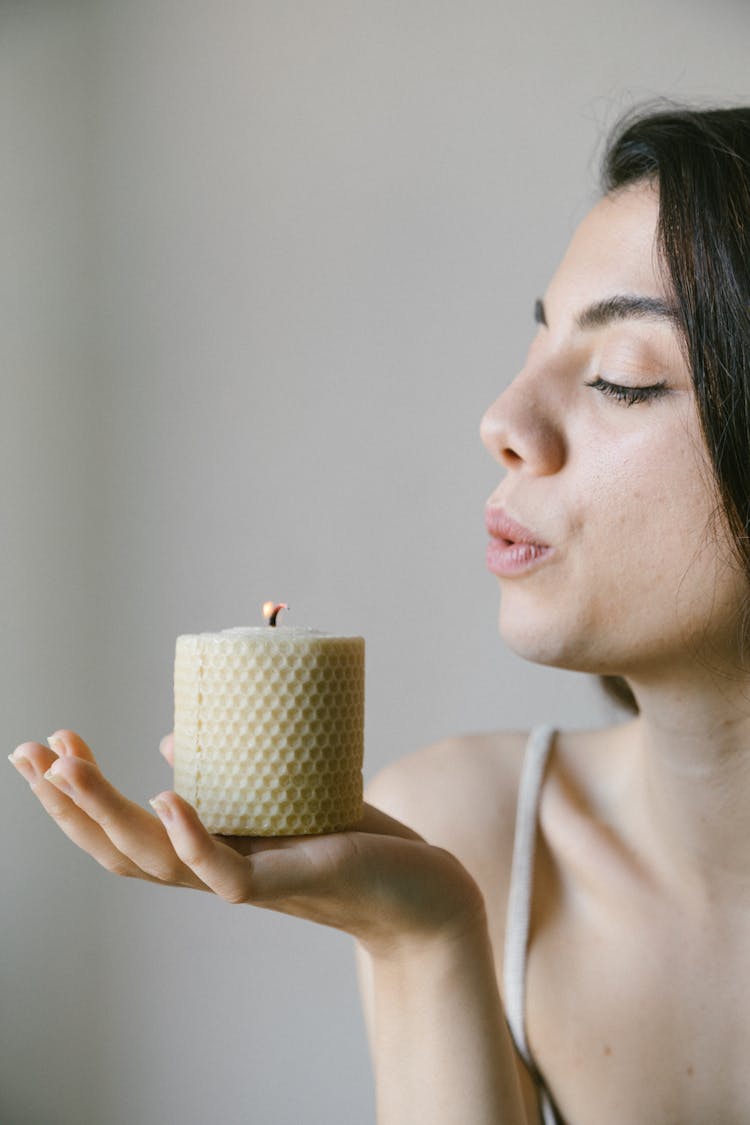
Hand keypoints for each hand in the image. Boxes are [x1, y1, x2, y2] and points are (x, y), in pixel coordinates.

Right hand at [9, 731, 485, 956]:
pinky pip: (225, 870)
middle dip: (67, 803)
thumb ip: (226, 777)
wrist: (419, 892)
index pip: (121, 832)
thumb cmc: (350, 842)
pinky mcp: (287, 880)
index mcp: (207, 849)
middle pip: (119, 848)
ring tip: (67, 765)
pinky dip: (192, 836)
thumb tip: (168, 737)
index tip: (42, 748)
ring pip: (156, 859)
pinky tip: (166, 795)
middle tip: (28, 750)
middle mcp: (213, 870)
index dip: (74, 798)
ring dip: (106, 812)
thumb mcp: (277, 801)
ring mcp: (247, 880)